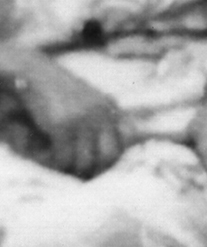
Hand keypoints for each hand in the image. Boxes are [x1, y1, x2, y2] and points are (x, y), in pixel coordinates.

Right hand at [10, 55, 130, 177]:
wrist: (38, 74)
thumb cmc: (62, 91)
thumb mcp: (92, 101)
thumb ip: (104, 120)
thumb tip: (119, 150)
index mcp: (111, 107)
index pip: (130, 137)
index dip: (118, 153)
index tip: (103, 161)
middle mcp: (101, 114)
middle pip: (109, 156)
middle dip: (97, 169)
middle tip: (83, 172)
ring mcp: (82, 120)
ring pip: (85, 163)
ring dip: (73, 169)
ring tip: (63, 164)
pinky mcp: (62, 126)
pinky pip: (64, 159)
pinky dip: (56, 163)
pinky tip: (49, 155)